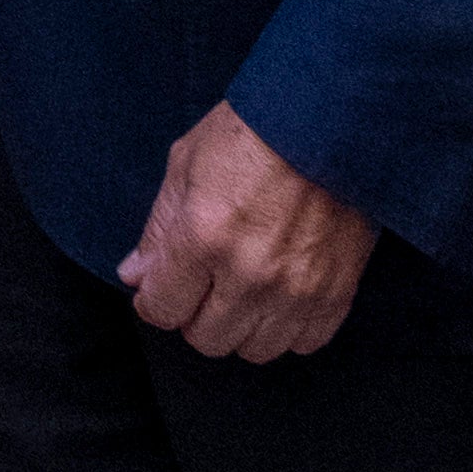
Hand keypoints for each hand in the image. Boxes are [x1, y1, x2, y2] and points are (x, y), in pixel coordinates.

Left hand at [120, 104, 374, 363]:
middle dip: (194, 314)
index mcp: (203, 237)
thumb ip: (158, 230)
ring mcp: (297, 289)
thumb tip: (135, 276)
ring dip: (241, 326)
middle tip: (202, 284)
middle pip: (207, 339)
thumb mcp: (186, 165)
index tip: (160, 288)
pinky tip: (279, 296)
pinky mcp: (336, 293)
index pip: (162, 310)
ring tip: (242, 289)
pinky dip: (287, 328)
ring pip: (255, 350)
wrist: (329, 121)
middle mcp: (250, 274)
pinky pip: (304, 343)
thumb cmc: (252, 133)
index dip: (154, 301)